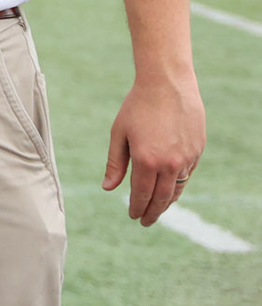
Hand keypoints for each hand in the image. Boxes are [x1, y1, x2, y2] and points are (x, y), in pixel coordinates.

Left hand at [102, 71, 205, 225]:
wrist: (167, 84)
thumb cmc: (137, 107)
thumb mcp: (119, 133)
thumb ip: (115, 164)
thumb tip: (108, 189)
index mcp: (146, 160)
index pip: (142, 194)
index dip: (137, 208)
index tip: (133, 216)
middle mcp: (169, 164)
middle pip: (162, 198)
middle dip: (153, 212)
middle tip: (145, 221)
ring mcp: (186, 158)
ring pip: (177, 189)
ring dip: (167, 202)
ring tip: (158, 208)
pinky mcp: (197, 151)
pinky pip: (187, 174)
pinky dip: (178, 185)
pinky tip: (170, 188)